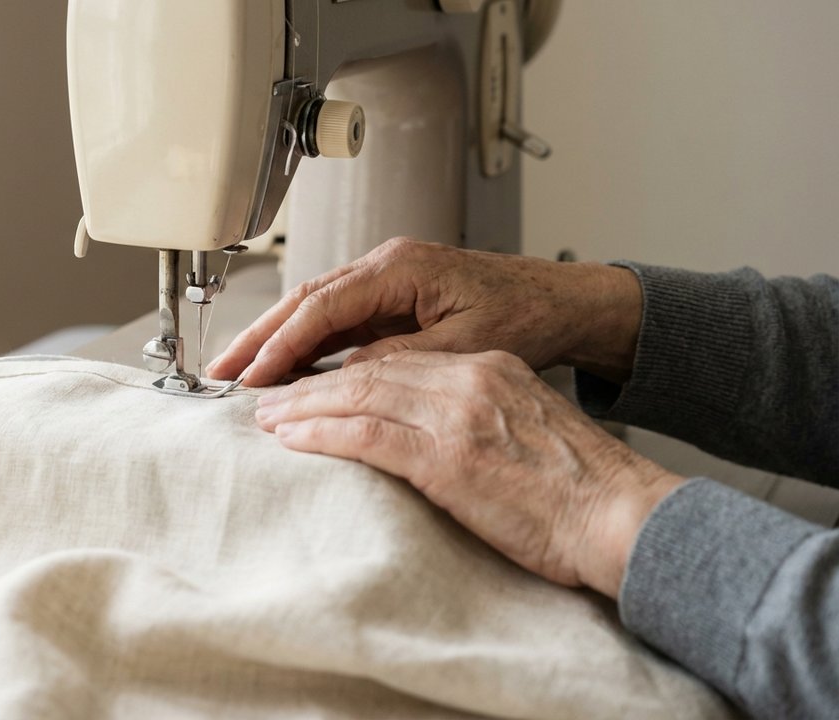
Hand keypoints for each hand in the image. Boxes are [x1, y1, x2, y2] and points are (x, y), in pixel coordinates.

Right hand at [207, 238, 642, 386]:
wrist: (562, 302)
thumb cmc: (526, 315)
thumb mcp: (463, 346)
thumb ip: (401, 359)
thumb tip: (347, 377)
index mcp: (400, 267)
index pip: (322, 306)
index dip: (281, 343)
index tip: (253, 376)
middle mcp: (385, 266)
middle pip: (303, 301)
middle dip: (258, 337)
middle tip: (220, 373)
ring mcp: (385, 282)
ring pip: (313, 310)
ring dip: (275, 342)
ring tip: (238, 376)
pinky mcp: (390, 301)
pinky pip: (335, 322)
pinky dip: (304, 347)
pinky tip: (284, 373)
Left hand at [254, 350, 682, 597]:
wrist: (626, 518)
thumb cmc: (583, 493)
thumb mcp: (528, 432)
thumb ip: (480, 418)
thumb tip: (437, 436)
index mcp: (490, 368)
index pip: (399, 362)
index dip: (347, 374)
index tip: (313, 388)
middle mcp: (469, 379)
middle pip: (369, 370)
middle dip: (312, 385)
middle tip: (271, 398)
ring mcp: (457, 414)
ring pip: (358, 394)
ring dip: (303, 408)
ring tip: (267, 418)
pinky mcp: (447, 455)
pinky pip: (366, 434)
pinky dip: (321, 433)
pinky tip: (292, 438)